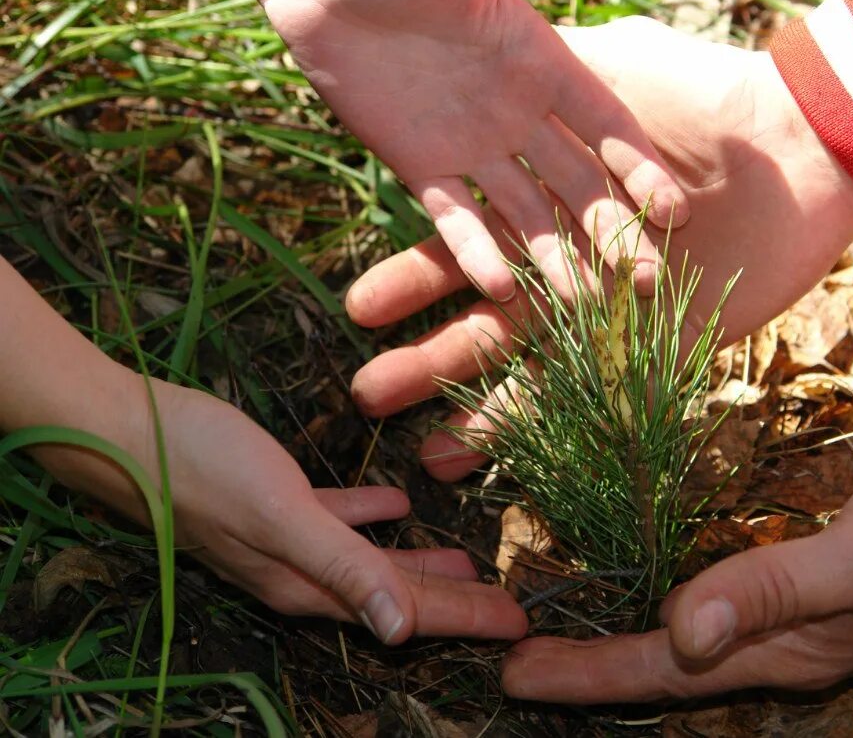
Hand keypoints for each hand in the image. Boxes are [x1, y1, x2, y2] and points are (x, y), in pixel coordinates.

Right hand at [35, 375, 526, 644]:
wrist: (120, 432)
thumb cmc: (203, 469)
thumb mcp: (284, 518)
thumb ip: (345, 568)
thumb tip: (401, 632)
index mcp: (309, 583)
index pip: (405, 609)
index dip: (463, 616)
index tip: (519, 622)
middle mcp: (300, 570)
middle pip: (394, 591)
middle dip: (453, 600)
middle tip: (507, 603)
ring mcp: (284, 538)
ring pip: (369, 559)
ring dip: (416, 562)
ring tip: (465, 559)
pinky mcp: (270, 501)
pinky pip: (337, 519)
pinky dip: (370, 517)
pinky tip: (396, 504)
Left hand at [257, 0, 686, 298]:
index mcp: (546, 65)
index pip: (608, 126)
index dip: (641, 168)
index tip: (676, 212)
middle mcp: (520, 115)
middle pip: (579, 184)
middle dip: (614, 231)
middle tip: (646, 280)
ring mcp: (474, 147)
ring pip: (527, 214)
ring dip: (556, 258)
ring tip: (582, 307)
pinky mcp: (422, 169)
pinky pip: (457, 219)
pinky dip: (476, 251)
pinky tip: (498, 289)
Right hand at [345, 17, 852, 464]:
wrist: (803, 150)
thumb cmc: (708, 96)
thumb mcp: (614, 66)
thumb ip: (549, 79)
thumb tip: (485, 73)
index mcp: (554, 197)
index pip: (471, 241)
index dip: (417, 276)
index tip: (359, 307)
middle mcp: (574, 255)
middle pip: (485, 311)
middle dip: (426, 348)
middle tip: (364, 390)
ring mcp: (614, 303)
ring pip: (525, 355)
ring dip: (464, 393)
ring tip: (405, 434)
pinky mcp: (656, 338)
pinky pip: (586, 386)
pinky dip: (531, 416)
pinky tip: (476, 450)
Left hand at [500, 424, 852, 701]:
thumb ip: (773, 591)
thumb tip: (682, 630)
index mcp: (791, 652)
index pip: (668, 671)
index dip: (589, 673)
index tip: (514, 671)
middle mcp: (788, 645)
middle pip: (670, 666)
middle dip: (592, 667)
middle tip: (515, 658)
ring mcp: (804, 616)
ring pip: (696, 639)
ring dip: (630, 641)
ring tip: (569, 631)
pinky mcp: (816, 581)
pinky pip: (730, 603)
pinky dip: (681, 599)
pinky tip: (663, 586)